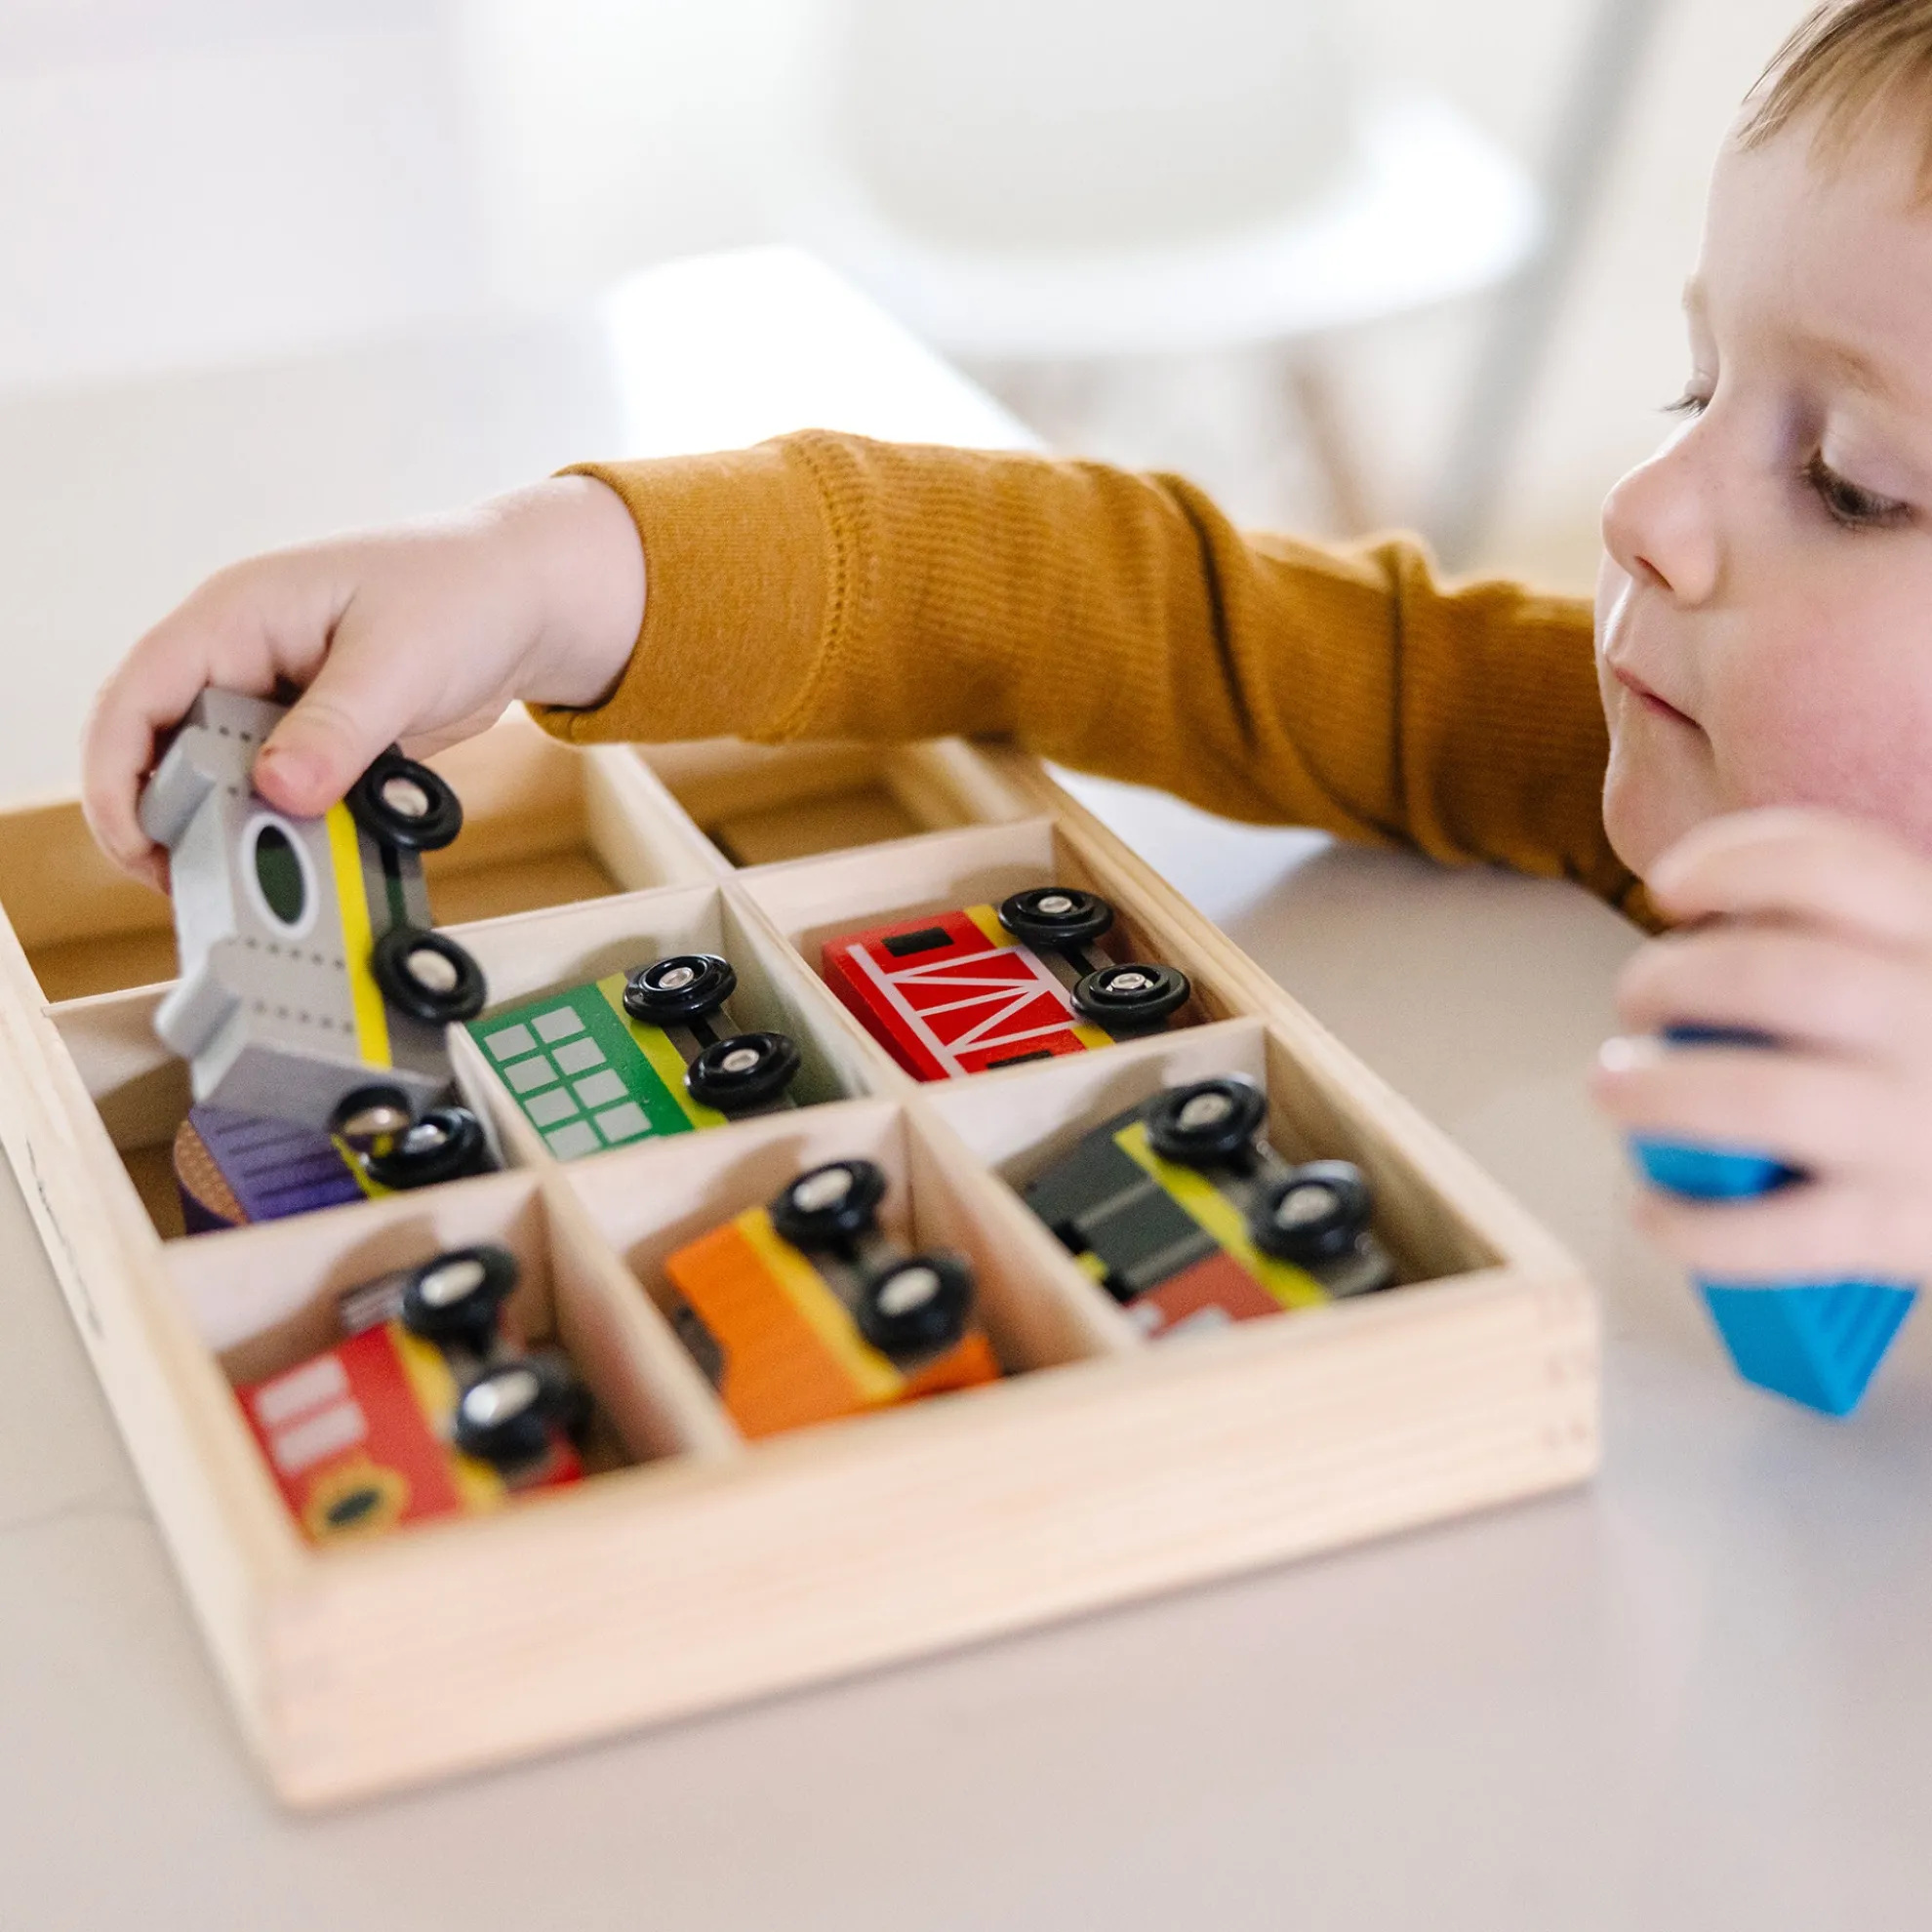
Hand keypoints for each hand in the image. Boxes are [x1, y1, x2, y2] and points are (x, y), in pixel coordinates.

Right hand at [81, 476, 644, 891]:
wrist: (529, 601)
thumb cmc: (465, 592)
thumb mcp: (401, 660)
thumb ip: (339, 728)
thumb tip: (280, 790)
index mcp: (236, 618)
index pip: (136, 697)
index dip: (119, 776)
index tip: (140, 844)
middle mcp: (241, 660)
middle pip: (165, 751)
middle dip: (176, 819)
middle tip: (210, 883)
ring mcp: (278, 702)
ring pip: (223, 781)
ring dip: (239, 830)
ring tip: (273, 879)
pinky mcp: (316, 739)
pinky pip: (281, 793)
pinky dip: (290, 828)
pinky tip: (318, 860)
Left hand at [1592, 807, 1931, 1283]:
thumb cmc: (1928, 1068)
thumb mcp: (1914, 976)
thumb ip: (1844, 946)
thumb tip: (1704, 944)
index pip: (1839, 866)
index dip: (1735, 861)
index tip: (1665, 886)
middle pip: (1778, 976)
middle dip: (1671, 981)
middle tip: (1635, 1005)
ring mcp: (1923, 1129)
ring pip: (1762, 1096)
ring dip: (1660, 1091)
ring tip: (1613, 1089)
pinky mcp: (1904, 1228)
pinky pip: (1776, 1229)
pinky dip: (1692, 1221)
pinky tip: (1653, 1210)